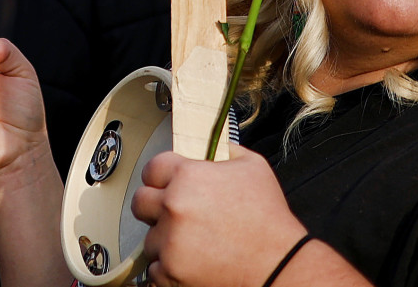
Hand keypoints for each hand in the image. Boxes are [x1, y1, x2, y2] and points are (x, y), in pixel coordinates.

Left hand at [134, 147, 309, 286]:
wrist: (277, 263)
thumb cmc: (267, 220)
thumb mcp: (253, 166)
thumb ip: (226, 150)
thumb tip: (215, 145)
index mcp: (189, 176)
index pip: (151, 168)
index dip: (160, 175)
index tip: (165, 183)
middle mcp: (174, 206)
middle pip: (140, 202)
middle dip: (154, 206)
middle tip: (174, 213)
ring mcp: (169, 241)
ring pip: (149, 237)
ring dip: (165, 238)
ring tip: (193, 240)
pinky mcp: (170, 270)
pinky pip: (154, 267)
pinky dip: (169, 265)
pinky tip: (192, 259)